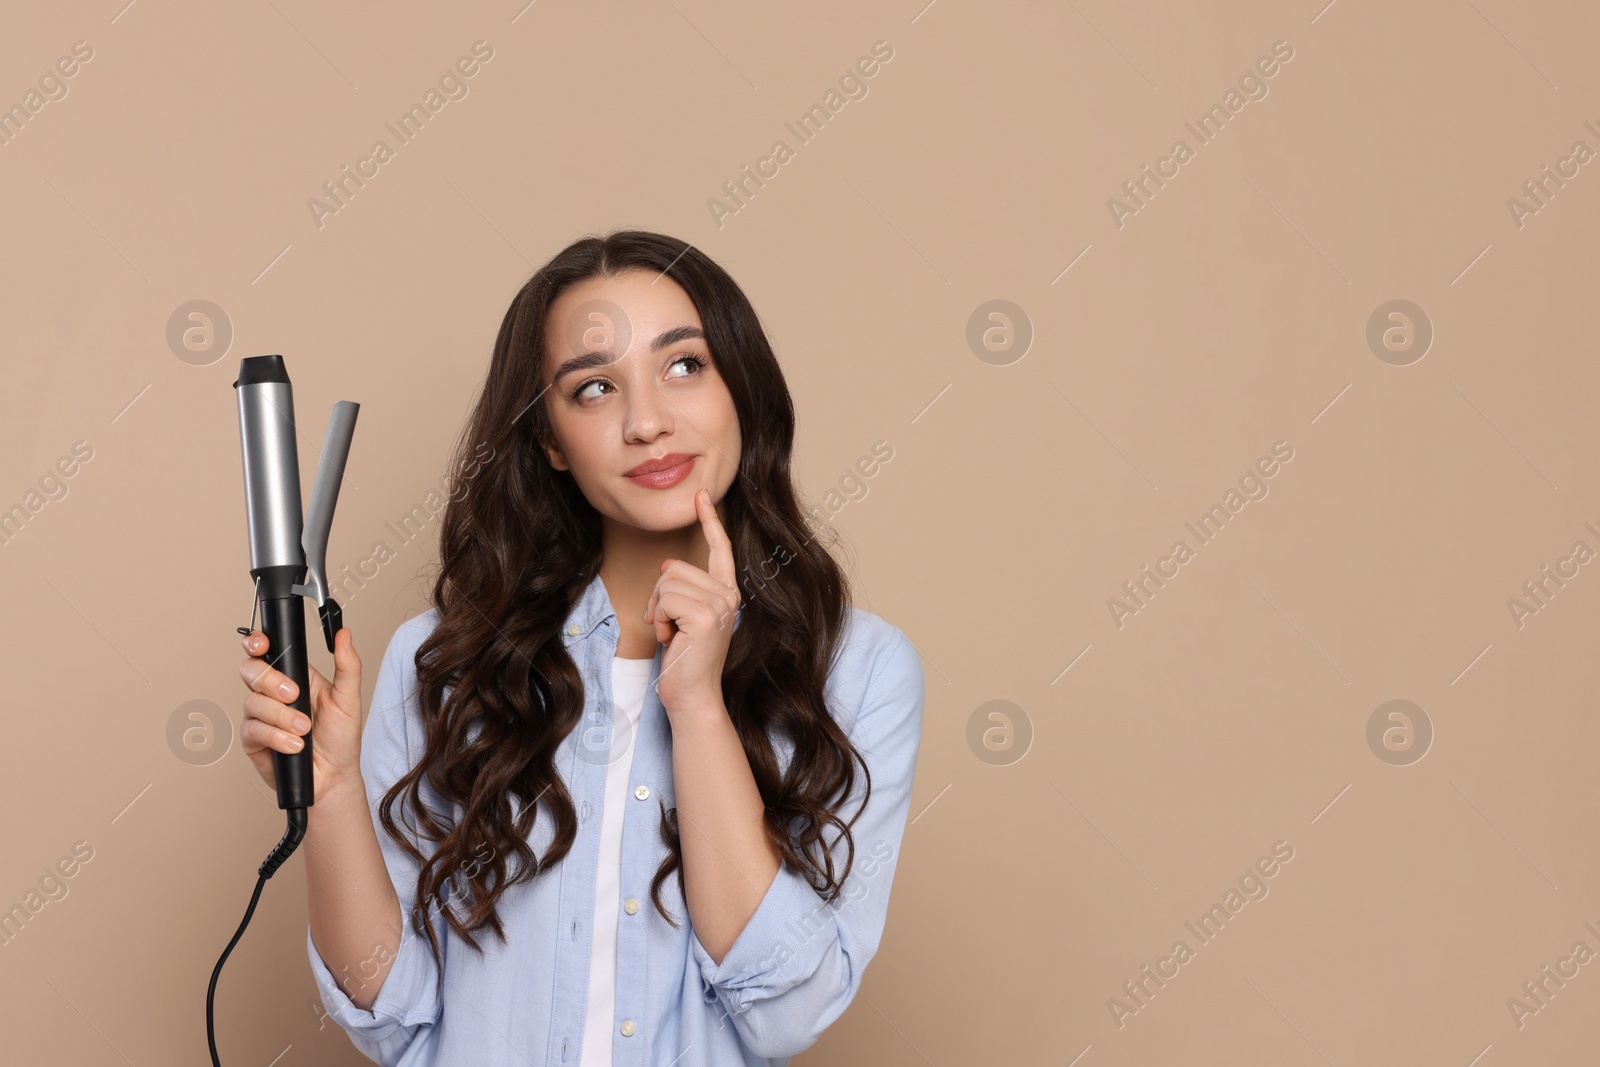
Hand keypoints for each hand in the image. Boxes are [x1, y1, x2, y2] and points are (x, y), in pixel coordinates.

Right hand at [238, 627, 363, 800]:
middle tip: (293, 695)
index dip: (256, 643)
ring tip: (304, 729)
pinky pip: (254, 729)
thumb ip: (347, 665)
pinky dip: (277, 736)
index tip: (262, 644)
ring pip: (253, 702)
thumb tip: (345, 634)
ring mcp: (260, 716)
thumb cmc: (340, 738)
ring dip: (281, 716)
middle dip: (270, 681)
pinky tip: (294, 744)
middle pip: (250, 671)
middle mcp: (272, 694)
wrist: (334, 776)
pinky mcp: (253, 739)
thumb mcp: (349, 698)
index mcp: (294, 677)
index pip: (267, 652)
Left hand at [646, 488, 739, 717]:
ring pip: (667, 582)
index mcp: (726, 593)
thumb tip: (667, 566)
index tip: (701, 495)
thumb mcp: (683, 617)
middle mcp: (728, 595)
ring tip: (671, 634)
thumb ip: (681, 590)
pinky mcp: (705, 616)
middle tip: (668, 626)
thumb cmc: (685, 660)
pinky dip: (659, 620)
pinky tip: (672, 640)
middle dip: (659, 596)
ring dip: (658, 610)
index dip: (709, 520)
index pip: (719, 549)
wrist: (693, 696)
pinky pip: (665, 599)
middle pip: (675, 568)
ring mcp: (720, 605)